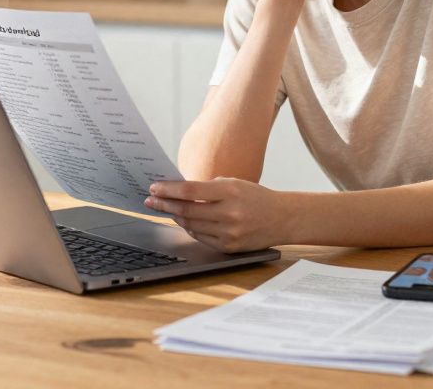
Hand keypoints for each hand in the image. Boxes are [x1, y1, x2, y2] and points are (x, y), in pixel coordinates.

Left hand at [145, 178, 293, 252]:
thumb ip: (208, 188)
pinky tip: (183, 221)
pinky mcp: (229, 247)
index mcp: (230, 191)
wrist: (282, 218)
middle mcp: (229, 213)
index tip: (154, 187)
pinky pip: (201, 237)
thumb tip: (178, 191)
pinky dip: (189, 228)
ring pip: (191, 225)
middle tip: (150, 200)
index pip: (190, 190)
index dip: (168, 189)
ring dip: (175, 217)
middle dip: (164, 204)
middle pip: (186, 210)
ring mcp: (229, 233)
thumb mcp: (234, 183)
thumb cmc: (255, 197)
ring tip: (165, 209)